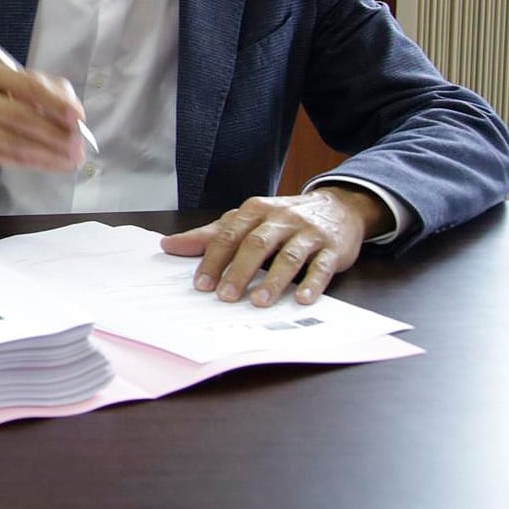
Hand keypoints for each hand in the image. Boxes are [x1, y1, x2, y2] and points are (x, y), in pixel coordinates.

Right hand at [0, 56, 85, 175]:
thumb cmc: (0, 100)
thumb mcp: (24, 84)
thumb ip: (52, 91)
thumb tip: (76, 116)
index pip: (28, 86)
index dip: (56, 103)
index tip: (79, 118)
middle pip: (21, 116)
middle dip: (55, 133)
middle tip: (78, 145)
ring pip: (17, 142)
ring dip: (50, 153)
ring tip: (73, 158)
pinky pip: (12, 157)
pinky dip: (39, 162)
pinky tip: (56, 163)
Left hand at [160, 187, 388, 306]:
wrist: (338, 207)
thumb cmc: (283, 218)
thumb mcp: (247, 220)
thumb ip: (210, 234)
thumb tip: (169, 245)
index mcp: (256, 210)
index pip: (230, 235)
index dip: (214, 259)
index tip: (201, 284)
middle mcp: (281, 219)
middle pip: (257, 244)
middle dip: (239, 271)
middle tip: (225, 296)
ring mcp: (309, 233)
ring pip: (289, 256)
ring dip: (273, 280)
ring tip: (258, 301)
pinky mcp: (333, 248)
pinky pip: (322, 266)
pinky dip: (313, 283)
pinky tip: (302, 299)